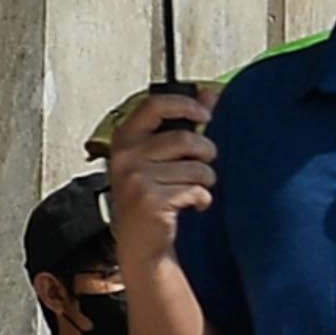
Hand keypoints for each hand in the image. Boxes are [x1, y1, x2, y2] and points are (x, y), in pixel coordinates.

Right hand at [100, 82, 218, 258]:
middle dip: (205, 152)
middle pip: (183, 139)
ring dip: (206, 180)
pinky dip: (202, 199)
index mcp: (125, 138)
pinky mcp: (149, 200)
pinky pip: (194, 190)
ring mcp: (135, 178)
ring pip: (194, 167)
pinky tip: (193, 205)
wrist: (140, 242)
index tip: (207, 113)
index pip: (155, 105)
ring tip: (197, 188)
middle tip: (205, 163)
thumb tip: (210, 92)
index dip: (185, 104)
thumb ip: (181, 122)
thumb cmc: (151, 194)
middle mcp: (125, 156)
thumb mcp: (157, 155)